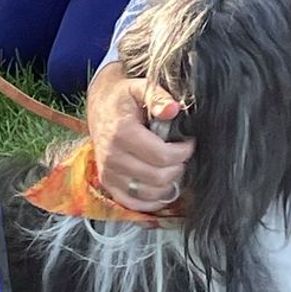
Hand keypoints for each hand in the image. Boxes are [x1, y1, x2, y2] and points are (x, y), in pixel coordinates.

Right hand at [86, 61, 193, 210]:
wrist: (101, 104)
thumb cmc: (124, 97)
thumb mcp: (140, 88)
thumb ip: (157, 97)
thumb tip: (173, 109)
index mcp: (122, 133)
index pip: (162, 156)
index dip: (183, 152)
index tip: (189, 143)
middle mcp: (112, 156)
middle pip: (157, 177)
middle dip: (177, 168)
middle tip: (182, 156)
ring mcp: (108, 173)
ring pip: (148, 193)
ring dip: (167, 185)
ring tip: (173, 169)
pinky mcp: (107, 183)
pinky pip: (132, 203)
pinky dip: (150, 201)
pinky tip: (161, 188)